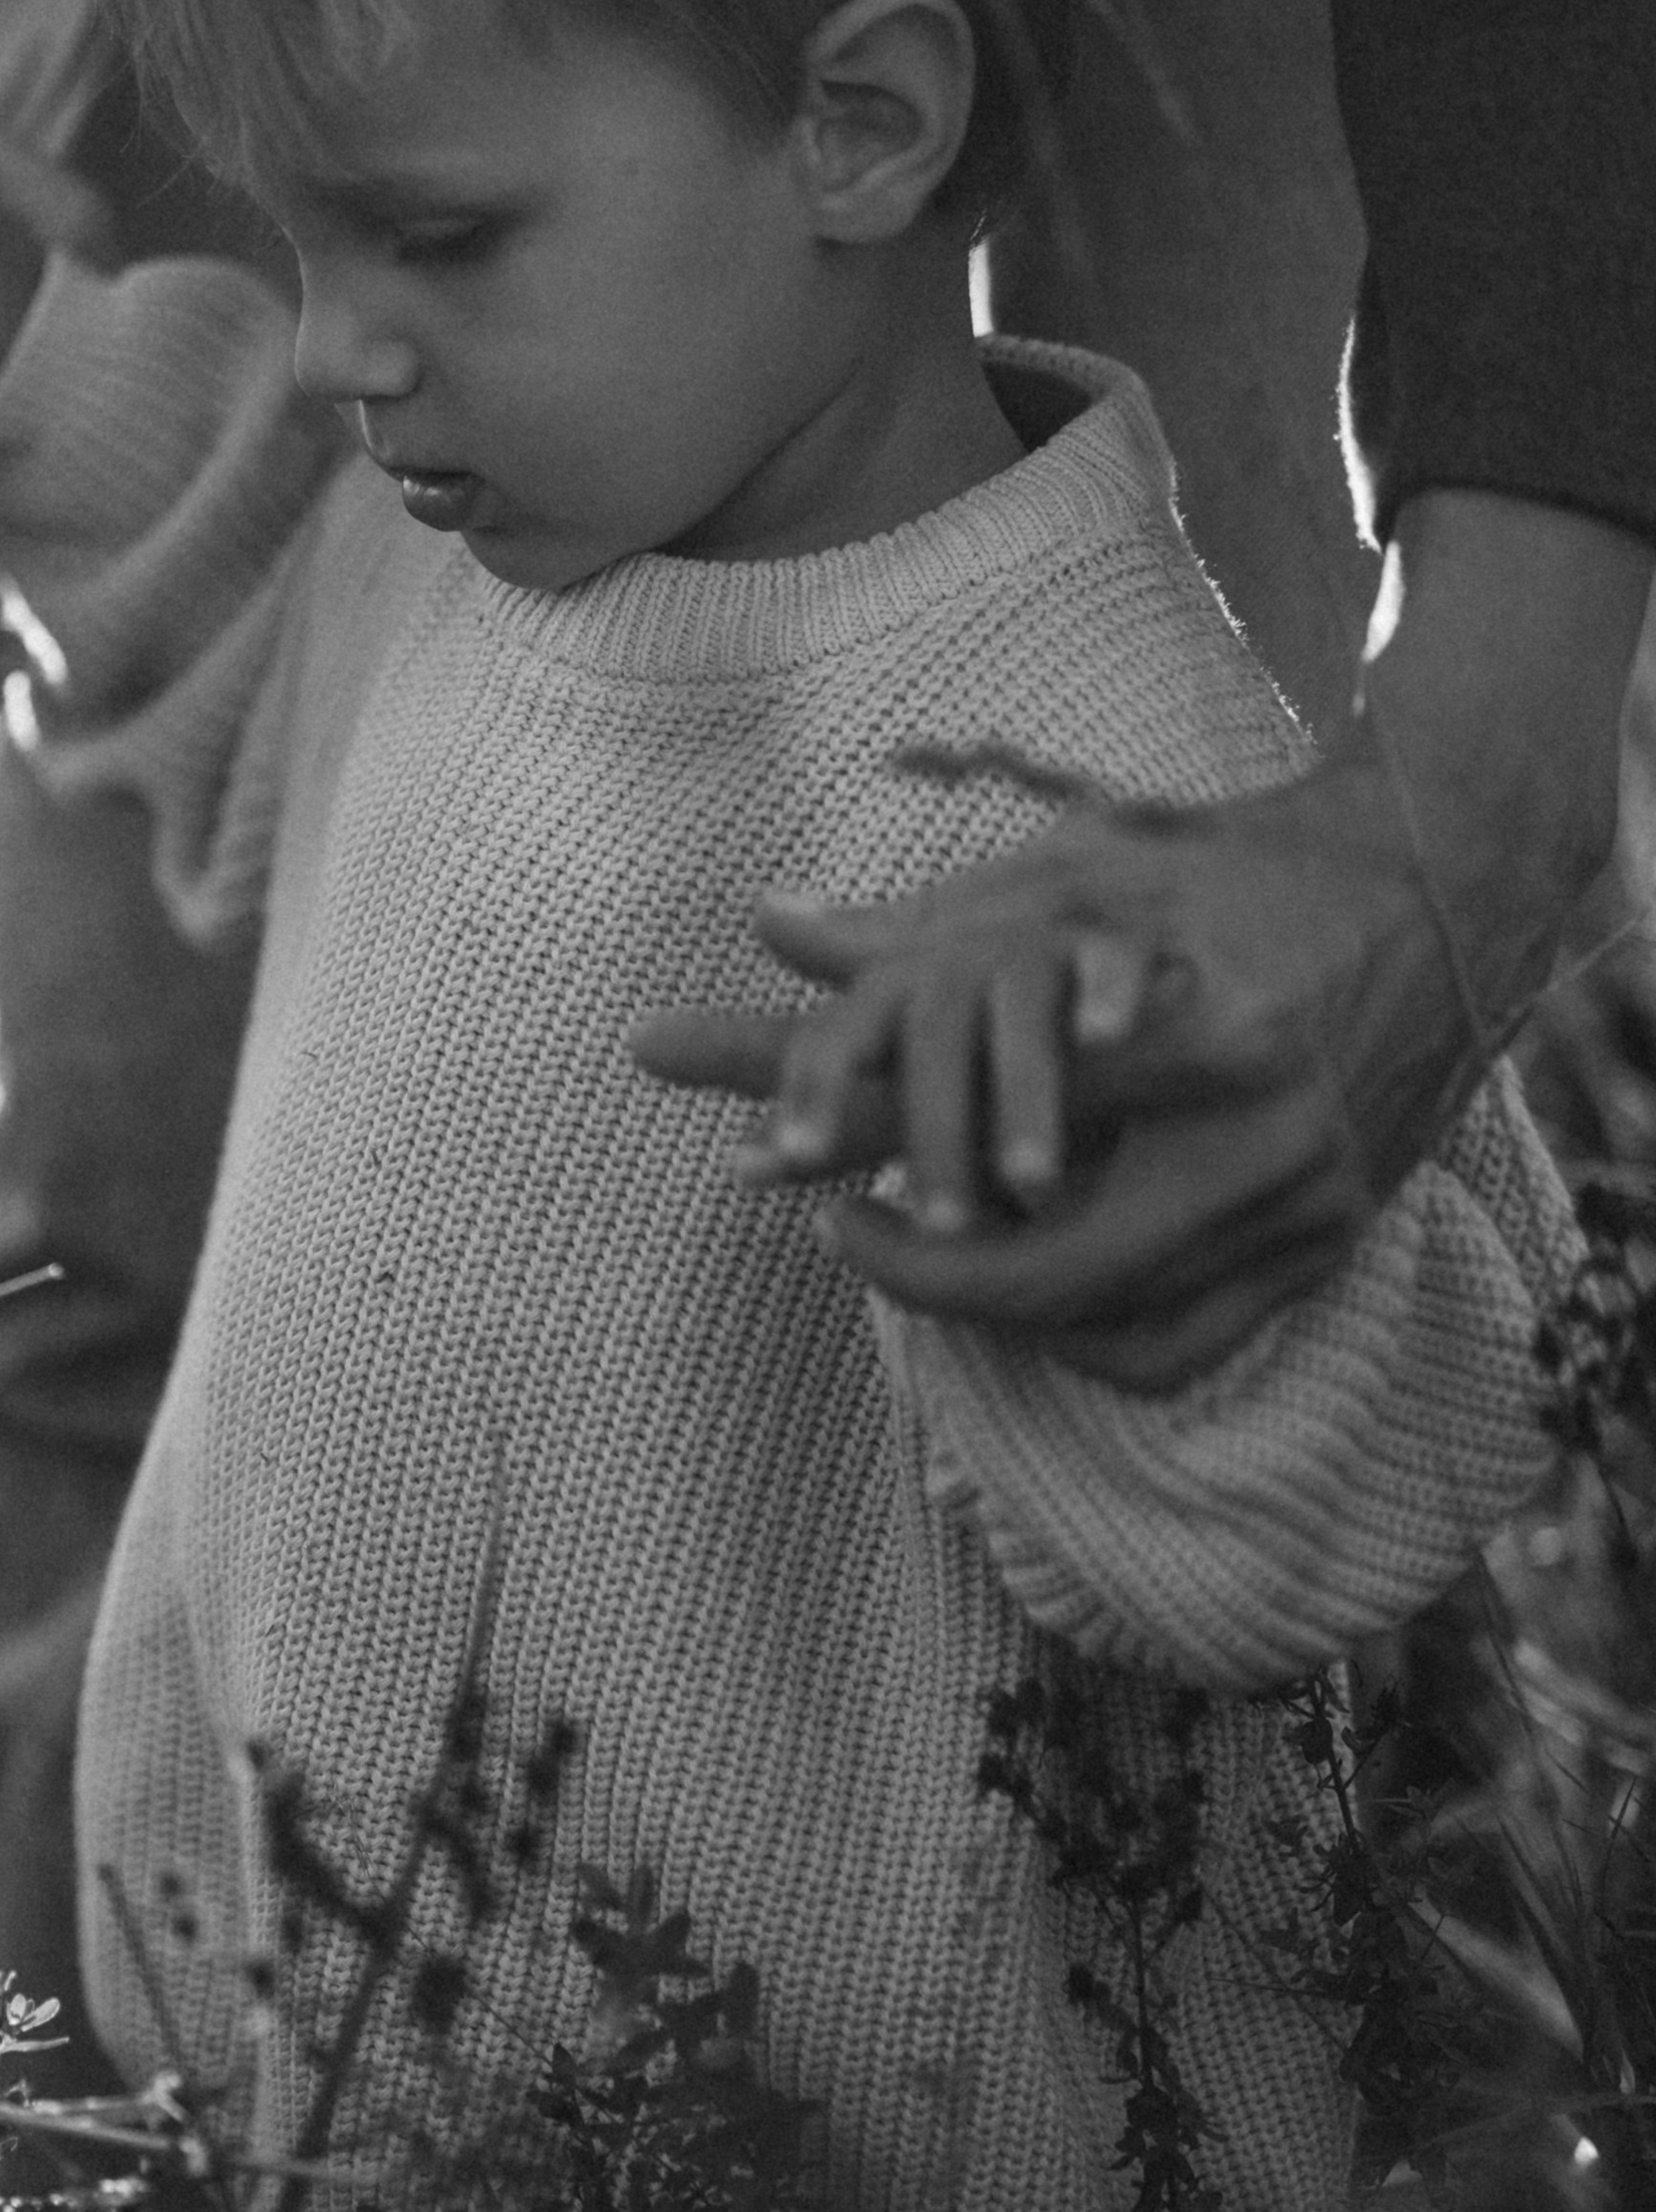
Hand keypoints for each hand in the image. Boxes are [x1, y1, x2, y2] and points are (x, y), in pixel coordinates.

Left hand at [634, 493, 1649, 1387]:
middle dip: (919, 1269)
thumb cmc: (1243, 864)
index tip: (767, 1161)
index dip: (869, 1152)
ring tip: (912, 1253)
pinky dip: (1080, 1335)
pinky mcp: (1328, 1248)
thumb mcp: (1082, 873)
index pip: (993, 1125)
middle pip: (1048, 1268)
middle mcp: (1269, 1140)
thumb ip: (926, 926)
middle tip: (835, 1225)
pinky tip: (1018, 1287)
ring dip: (991, 1305)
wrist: (1443, 891)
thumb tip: (769, 921)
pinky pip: (1174, 1348)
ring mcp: (1309, 1208)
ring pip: (1104, 1324)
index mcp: (1211, 1035)